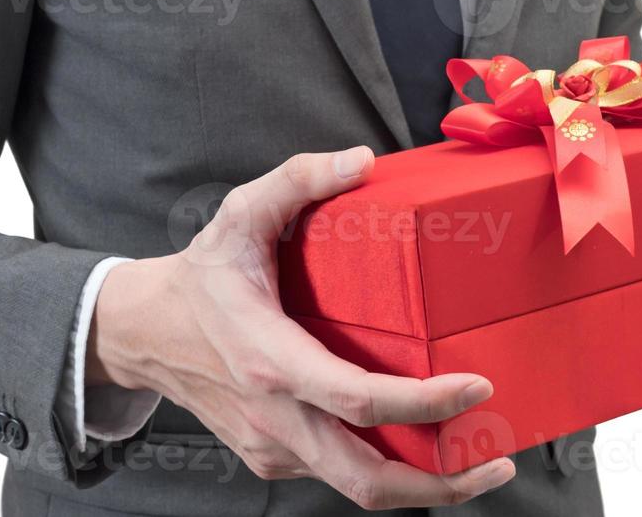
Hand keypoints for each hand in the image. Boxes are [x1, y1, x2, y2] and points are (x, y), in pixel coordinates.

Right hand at [88, 147, 515, 508]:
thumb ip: (298, 179)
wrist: (142, 332)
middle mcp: (274, 416)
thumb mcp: (240, 212)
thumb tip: (362, 159)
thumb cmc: (200, 274)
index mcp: (271, 359)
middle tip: (499, 462)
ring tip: (478, 461)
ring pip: (356, 487)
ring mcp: (272, 446)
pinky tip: (418, 443)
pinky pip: (335, 475)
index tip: (477, 385)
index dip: (425, 403)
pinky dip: (383, 468)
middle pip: (367, 481)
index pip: (359, 400)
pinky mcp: (271, 457)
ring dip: (421, 485)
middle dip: (441, 486)